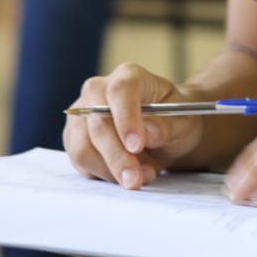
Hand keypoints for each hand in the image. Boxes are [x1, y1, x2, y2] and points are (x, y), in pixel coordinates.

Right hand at [63, 63, 205, 189]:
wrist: (165, 129)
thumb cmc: (174, 120)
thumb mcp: (183, 122)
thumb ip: (167, 127)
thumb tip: (148, 134)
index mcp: (129, 76)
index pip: (120, 91)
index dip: (126, 119)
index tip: (137, 146)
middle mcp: (98, 90)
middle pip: (97, 124)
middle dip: (117, 157)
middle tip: (135, 180)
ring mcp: (82, 114)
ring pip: (83, 148)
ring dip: (111, 171)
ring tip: (139, 176)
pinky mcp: (73, 138)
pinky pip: (80, 163)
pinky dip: (104, 175)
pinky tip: (126, 174)